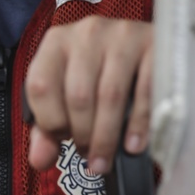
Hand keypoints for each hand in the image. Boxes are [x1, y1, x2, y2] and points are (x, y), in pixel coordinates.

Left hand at [25, 17, 152, 176]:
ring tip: (104, 161)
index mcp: (56, 42)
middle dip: (82, 135)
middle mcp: (87, 33)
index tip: (62, 140)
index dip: (50, 121)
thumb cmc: (99, 73)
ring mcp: (122, 36)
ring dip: (106, 137)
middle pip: (78, 95)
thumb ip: (47, 128)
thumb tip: (39, 160)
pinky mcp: (154, 46)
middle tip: (89, 157)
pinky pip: (145, 92)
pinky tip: (132, 145)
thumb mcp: (66, 94)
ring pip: (109, 96)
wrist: (145, 46)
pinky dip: (138, 124)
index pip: (40, 86)